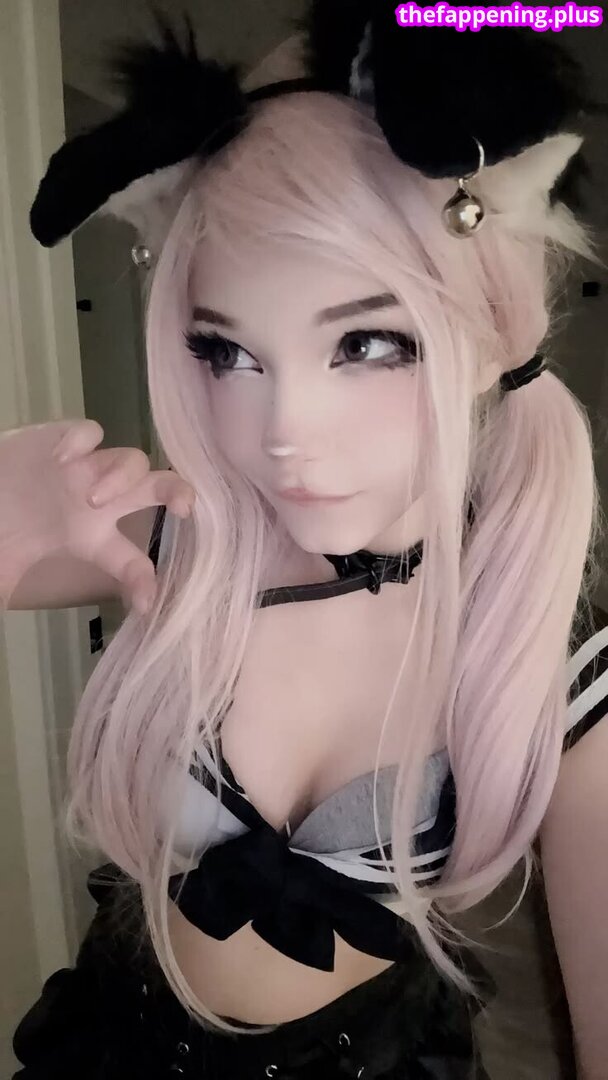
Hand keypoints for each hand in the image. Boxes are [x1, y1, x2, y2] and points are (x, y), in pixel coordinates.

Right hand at [0, 419, 194, 613]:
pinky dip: (82, 442)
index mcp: (95, 537)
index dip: (141, 582)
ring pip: (130, 460)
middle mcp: (103, 500)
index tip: (145, 602)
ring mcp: (87, 466)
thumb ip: (10, 587)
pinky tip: (62, 460)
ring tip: (92, 499)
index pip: (131, 561)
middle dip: (177, 493)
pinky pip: (89, 431)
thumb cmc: (2, 528)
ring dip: (121, 478)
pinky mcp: (65, 437)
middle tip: (182, 507)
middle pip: (158, 489)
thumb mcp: (9, 565)